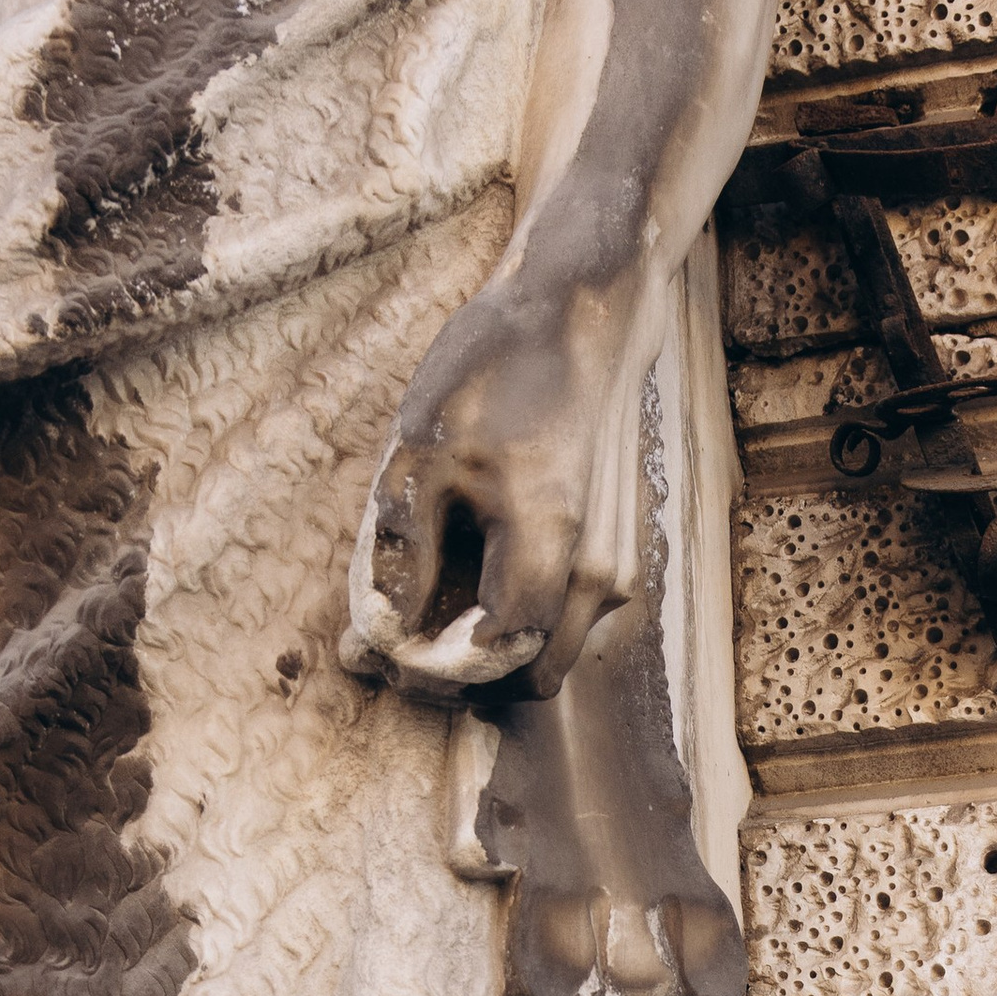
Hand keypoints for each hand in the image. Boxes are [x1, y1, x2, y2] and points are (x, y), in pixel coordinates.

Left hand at [344, 273, 645, 703]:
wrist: (581, 318)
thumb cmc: (501, 371)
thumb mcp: (423, 448)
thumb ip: (407, 550)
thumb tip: (388, 630)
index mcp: (552, 551)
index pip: (498, 656)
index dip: (435, 672)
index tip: (378, 657)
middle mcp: (601, 577)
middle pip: (532, 676)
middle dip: (460, 677)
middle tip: (388, 650)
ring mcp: (618, 566)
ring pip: (552, 650)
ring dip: (485, 648)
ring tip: (411, 614)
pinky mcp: (617, 550)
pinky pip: (563, 616)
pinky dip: (511, 616)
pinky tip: (459, 579)